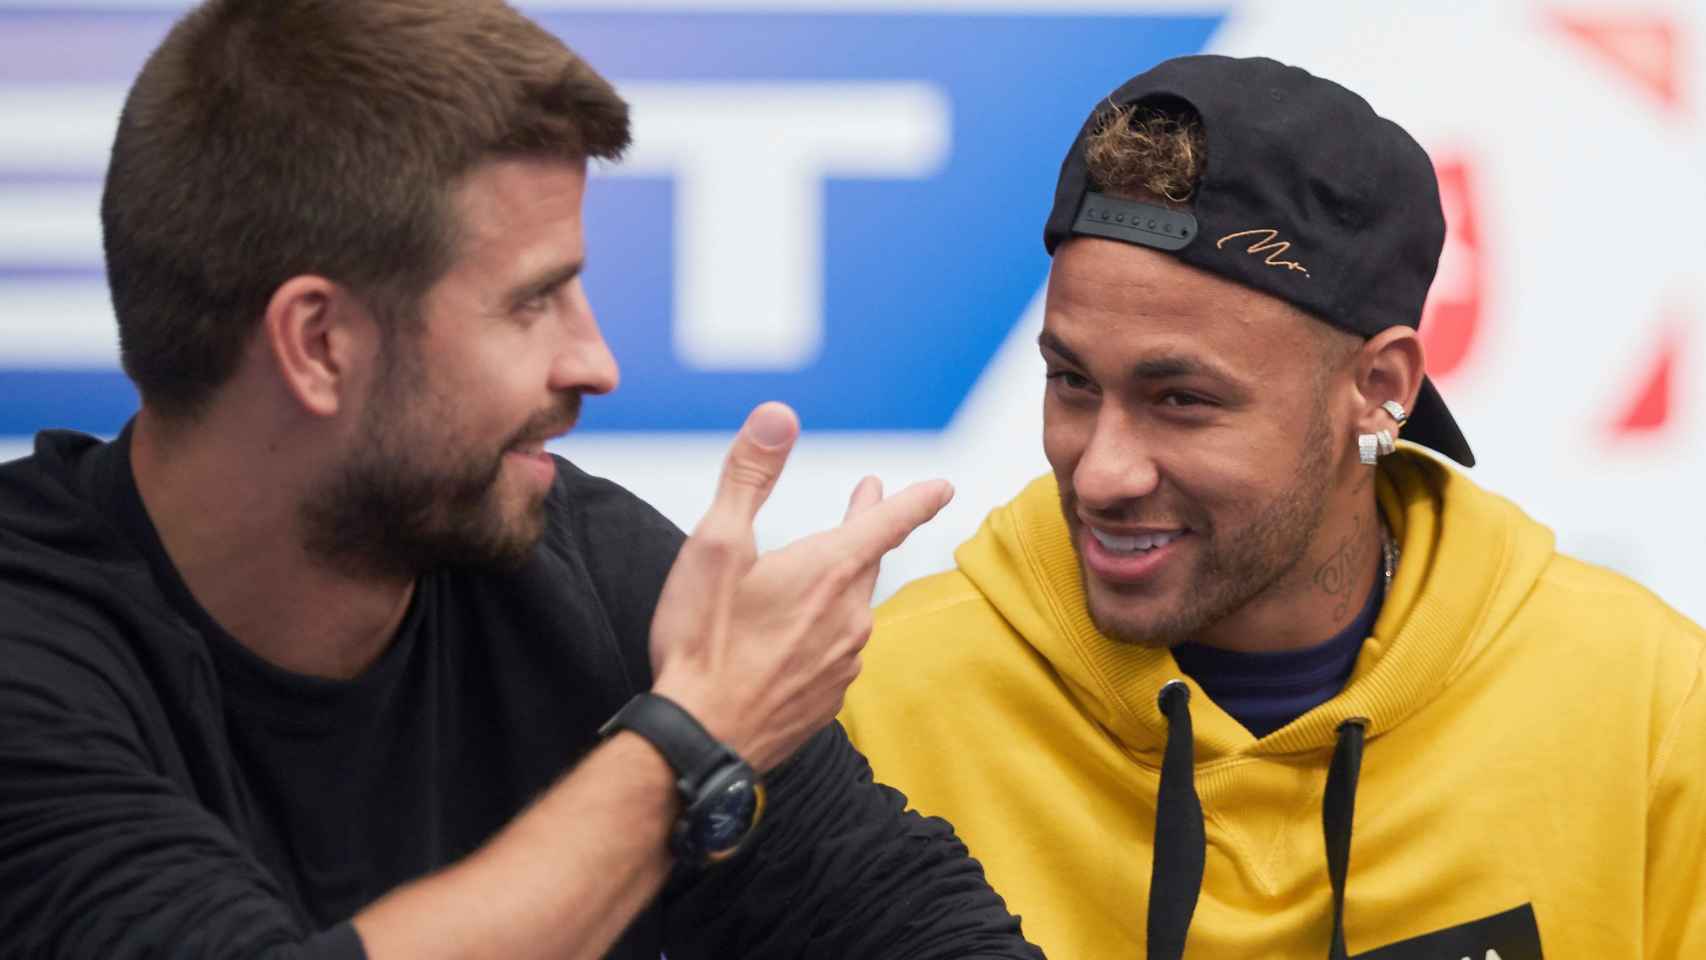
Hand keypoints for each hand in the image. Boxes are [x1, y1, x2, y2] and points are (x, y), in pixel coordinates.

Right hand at [648, 402, 952, 772]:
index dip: (915, 499)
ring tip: (815, 573)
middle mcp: (848, 616)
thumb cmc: (701, 643)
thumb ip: (750, 476)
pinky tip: (791, 638)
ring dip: (838, 584)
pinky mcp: (828, 699)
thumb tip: (779, 416)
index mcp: (828, 570)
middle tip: (867, 499)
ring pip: (850, 608)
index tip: (942, 487)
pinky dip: (820, 633)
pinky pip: (835, 651)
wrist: (701, 741)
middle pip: (866, 560)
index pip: (888, 522)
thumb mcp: (715, 545)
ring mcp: (843, 661)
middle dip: (866, 526)